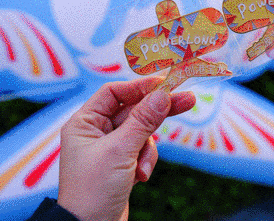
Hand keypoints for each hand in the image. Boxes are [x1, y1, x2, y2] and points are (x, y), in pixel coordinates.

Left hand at [57, 77, 195, 220]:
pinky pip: (141, 151)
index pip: (114, 93)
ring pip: (141, 132)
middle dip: (157, 111)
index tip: (165, 84)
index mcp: (84, 122)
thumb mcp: (120, 151)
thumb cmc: (93, 190)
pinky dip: (145, 161)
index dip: (140, 87)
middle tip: (189, 99)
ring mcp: (109, 149)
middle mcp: (95, 132)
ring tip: (141, 168)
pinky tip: (139, 178)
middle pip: (133, 110)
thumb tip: (162, 94)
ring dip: (147, 149)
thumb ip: (143, 121)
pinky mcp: (121, 164)